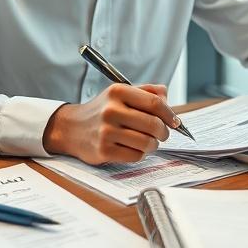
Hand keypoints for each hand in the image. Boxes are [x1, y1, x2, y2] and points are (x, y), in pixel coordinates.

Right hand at [42, 83, 175, 164]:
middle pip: (154, 124)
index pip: (154, 103)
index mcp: (118, 91)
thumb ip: (146, 92)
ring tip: (148, 142)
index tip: (175, 122)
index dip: (170, 114)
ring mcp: (106, 131)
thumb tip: (167, 99)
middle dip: (163, 132)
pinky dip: (140, 154)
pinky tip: (133, 148)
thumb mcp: (120, 93)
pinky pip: (135, 156)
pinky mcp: (103, 150)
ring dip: (153, 145)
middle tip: (162, 134)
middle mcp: (111, 110)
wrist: (72, 128)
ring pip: (147, 142)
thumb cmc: (102, 111)